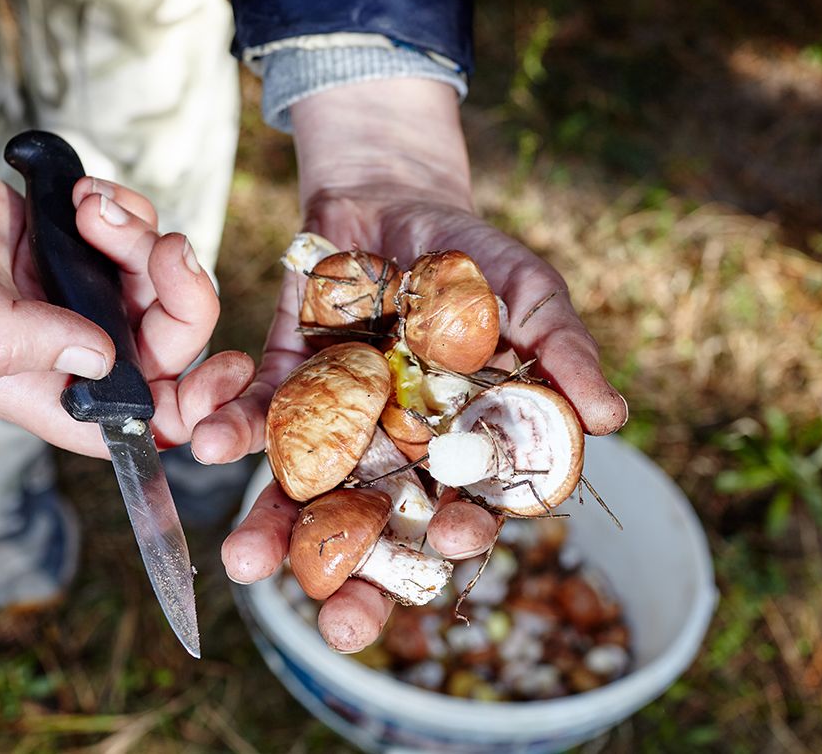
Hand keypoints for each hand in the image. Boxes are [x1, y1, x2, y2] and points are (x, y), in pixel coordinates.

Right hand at [0, 23, 251, 456]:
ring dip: (143, 243)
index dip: (178, 415)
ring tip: (92, 206)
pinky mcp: (60, 244)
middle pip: (155, 351)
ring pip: (150, 290)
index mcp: (10, 378)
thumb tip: (100, 361)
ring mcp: (55, 291)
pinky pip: (130, 241)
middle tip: (158, 248)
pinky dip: (126, 214)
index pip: (114, 426)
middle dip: (176, 298)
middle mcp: (41, 343)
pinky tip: (82, 193)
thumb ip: (7, 334)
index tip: (220, 377)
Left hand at [204, 78, 626, 650]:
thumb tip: (612, 418)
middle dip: (360, 580)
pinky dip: (232, 430)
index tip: (455, 539)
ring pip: (305, 494)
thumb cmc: (473, 256)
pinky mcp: (284, 385)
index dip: (462, 529)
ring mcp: (335, 425)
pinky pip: (255, 419)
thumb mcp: (528, 292)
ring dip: (274, 530)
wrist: (392, 198)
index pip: (466, 506)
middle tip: (341, 623)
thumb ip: (562, 350)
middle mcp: (395, 452)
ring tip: (248, 563)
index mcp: (461, 445)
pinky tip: (209, 445)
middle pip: (378, 530)